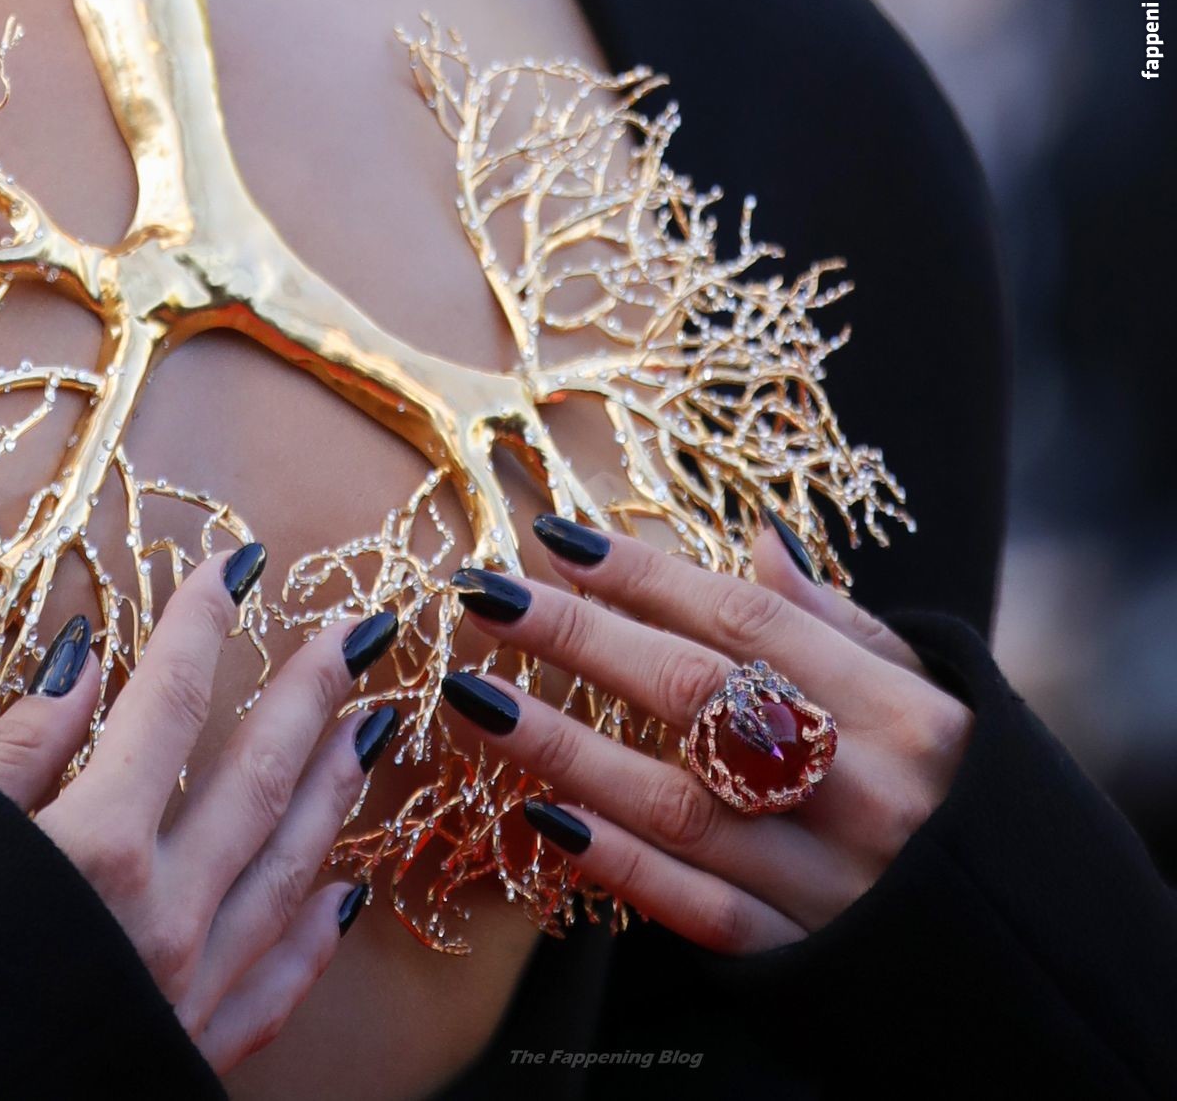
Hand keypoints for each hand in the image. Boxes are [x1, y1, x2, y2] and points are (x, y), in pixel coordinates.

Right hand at [0, 545, 401, 1071]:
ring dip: (333, 792)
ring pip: (286, 870)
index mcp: (94, 848)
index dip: (202, 624)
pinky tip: (345, 894)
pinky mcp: (192, 1054)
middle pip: (255, 777)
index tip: (236, 564)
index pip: (166, 704)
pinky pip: (278, 984)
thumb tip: (83, 660)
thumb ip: (15, 752)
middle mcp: (162, 914)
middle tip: (359, 633)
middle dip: (309, 696)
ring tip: (372, 729)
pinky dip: (316, 933)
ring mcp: (188, 990)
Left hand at [442, 513, 973, 953]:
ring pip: (675, 802)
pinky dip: (614, 859)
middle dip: (579, 639)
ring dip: (563, 746)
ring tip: (473, 698)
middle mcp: (864, 790)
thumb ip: (844, 630)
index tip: (554, 536)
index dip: (644, 575)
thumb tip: (757, 542)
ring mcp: (827, 880)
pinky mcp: (796, 957)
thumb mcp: (942, 705)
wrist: (1032, 968)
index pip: (748, 624)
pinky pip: (688, 905)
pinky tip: (537, 816)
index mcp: (905, 714)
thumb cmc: (972, 808)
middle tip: (484, 594)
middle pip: (697, 695)